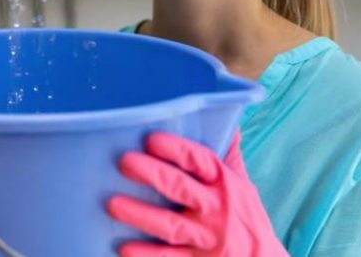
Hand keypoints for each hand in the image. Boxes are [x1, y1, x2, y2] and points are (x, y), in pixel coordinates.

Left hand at [107, 130, 287, 256]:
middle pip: (181, 188)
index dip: (175, 149)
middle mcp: (216, 208)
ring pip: (171, 226)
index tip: (150, 139)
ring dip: (141, 215)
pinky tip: (123, 248)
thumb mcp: (243, 183)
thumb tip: (225, 117)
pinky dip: (146, 255)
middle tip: (125, 162)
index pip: (199, 160)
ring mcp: (205, 238)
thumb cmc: (247, 217)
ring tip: (113, 204)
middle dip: (153, 174)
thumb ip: (228, 153)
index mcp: (224, 182)